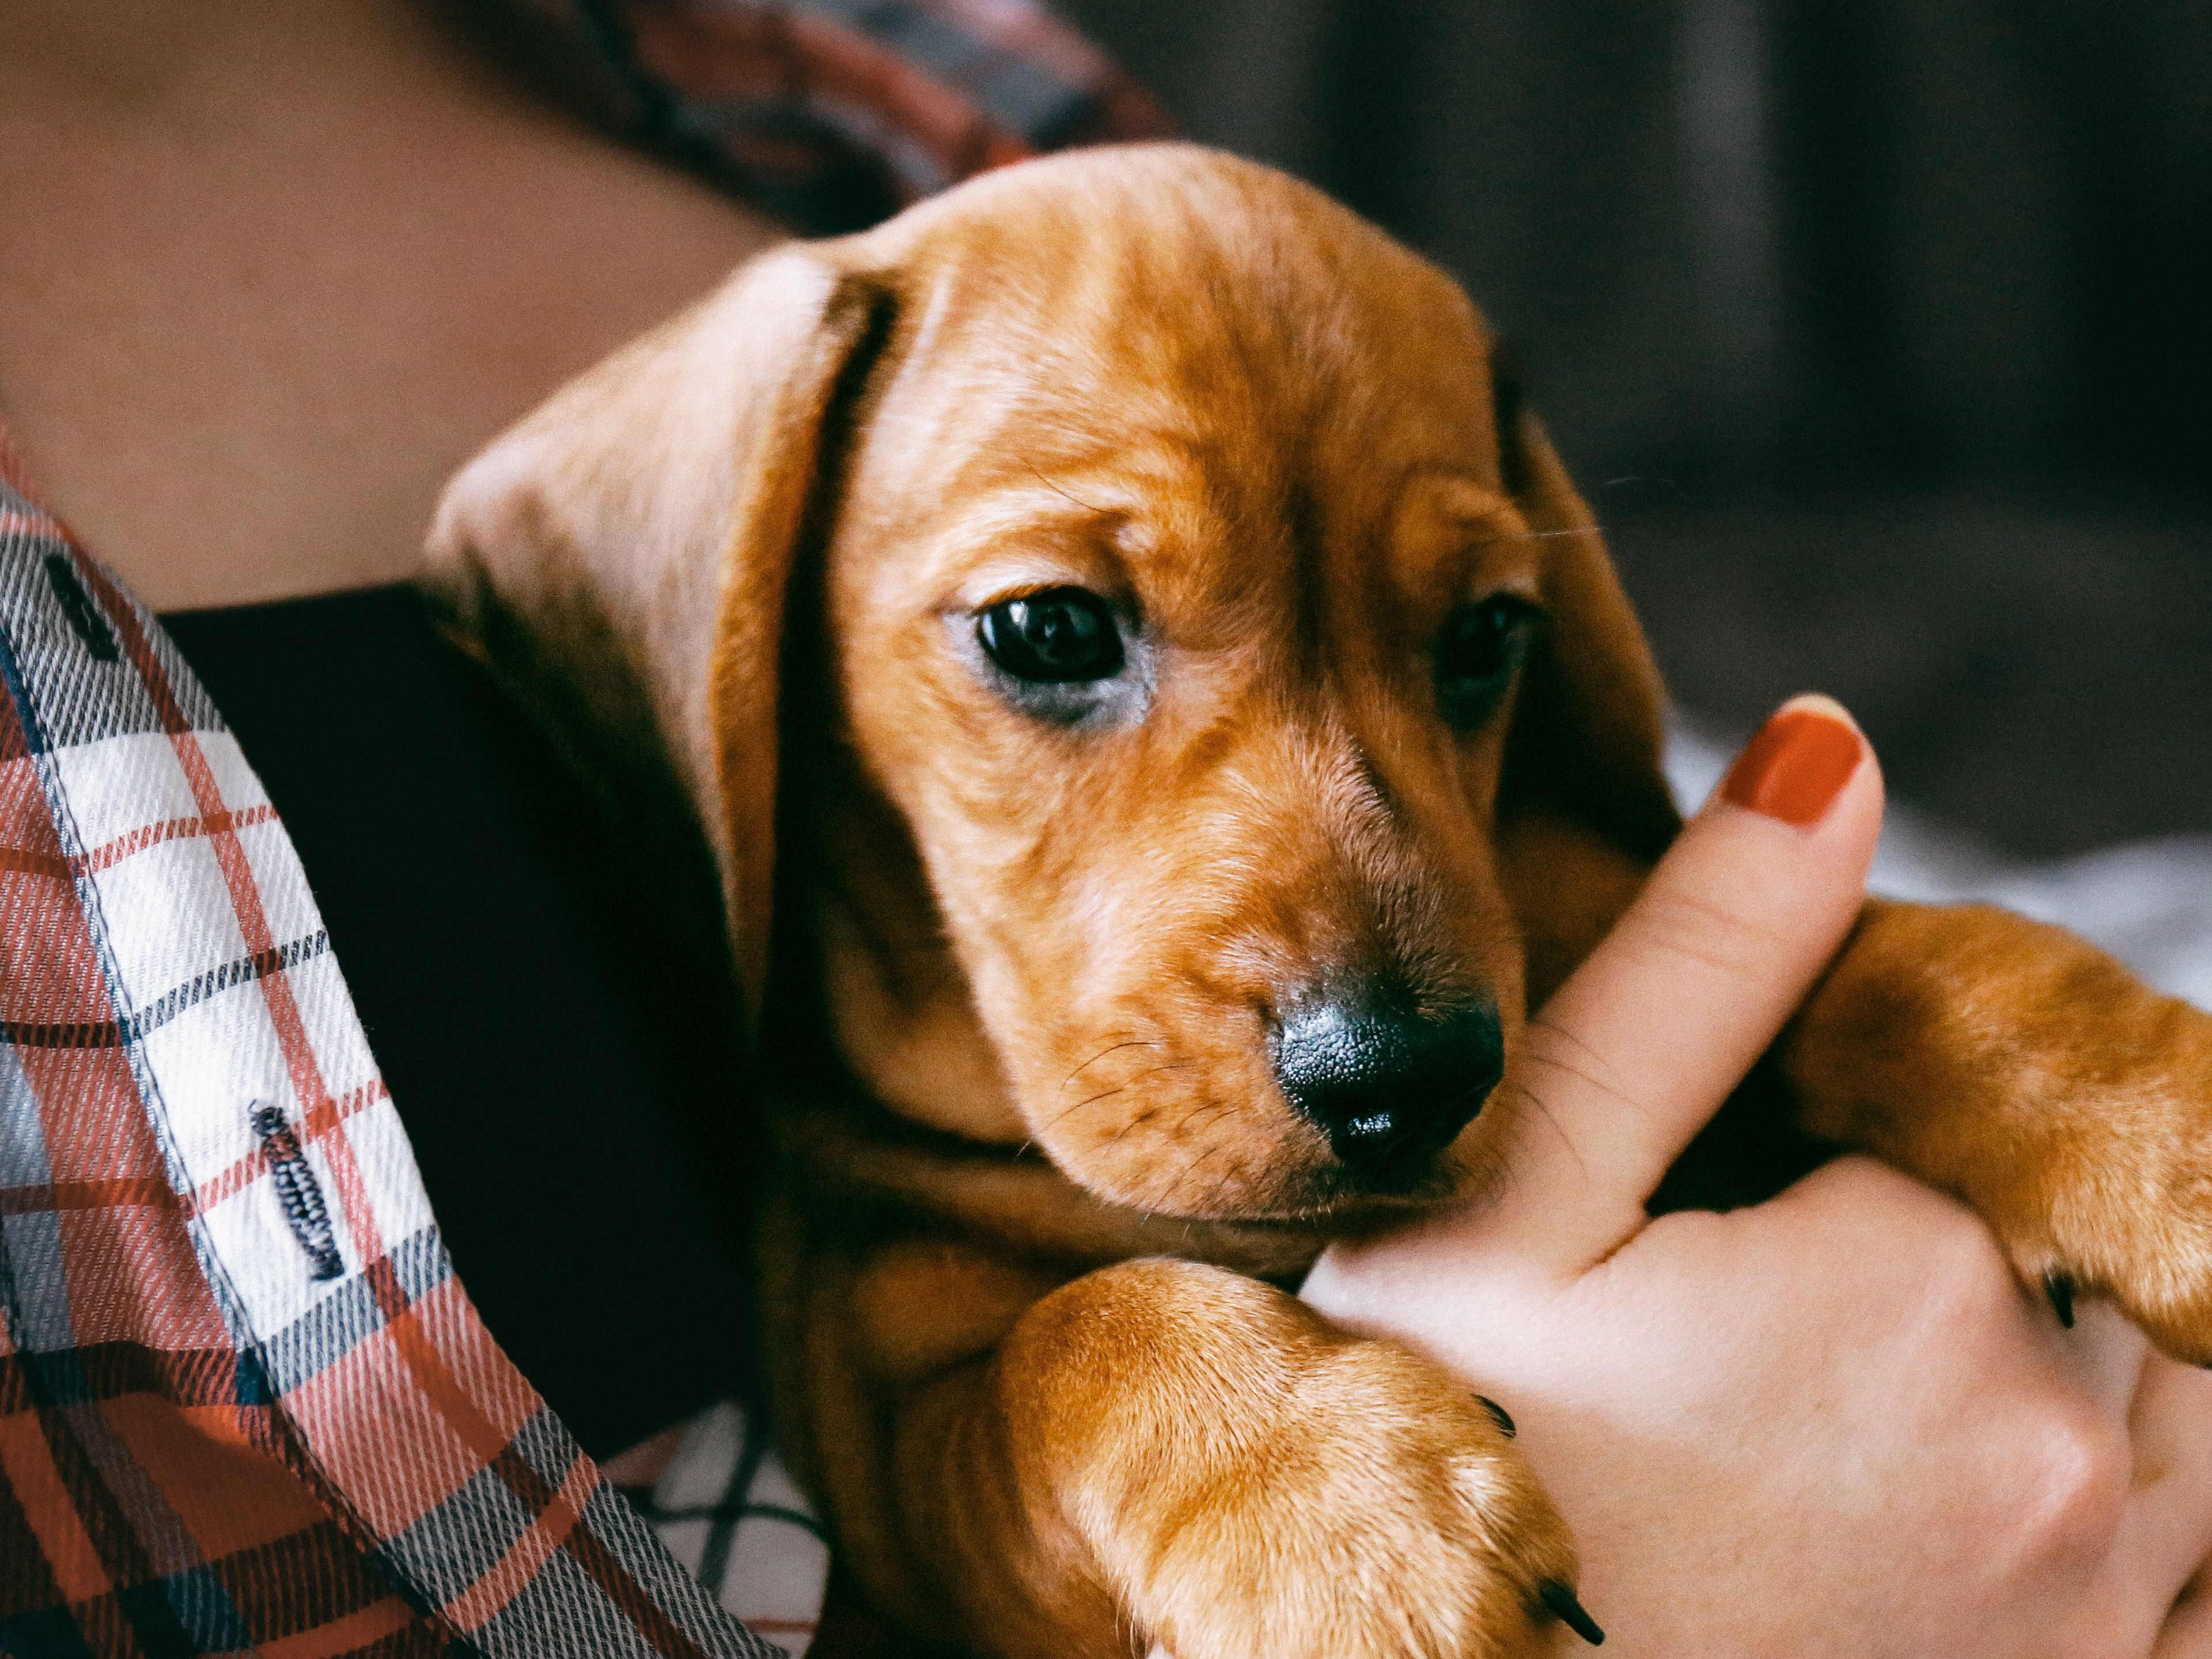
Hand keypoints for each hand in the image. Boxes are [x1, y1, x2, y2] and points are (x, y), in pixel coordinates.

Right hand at [1304, 695, 2211, 1655]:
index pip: (1953, 1074)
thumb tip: (1832, 752)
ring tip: (1826, 1371)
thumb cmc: (1451, 1477)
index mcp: (1915, 1275)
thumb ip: (1684, 972)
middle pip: (2053, 1209)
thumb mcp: (1506, 1209)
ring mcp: (2102, 1592)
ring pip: (2165, 1350)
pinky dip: (2149, 1453)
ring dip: (2040, 1308)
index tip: (1697, 1159)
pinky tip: (1990, 1455)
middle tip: (1733, 1279)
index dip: (1824, 1076)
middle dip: (1921, 1190)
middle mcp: (2059, 1435)